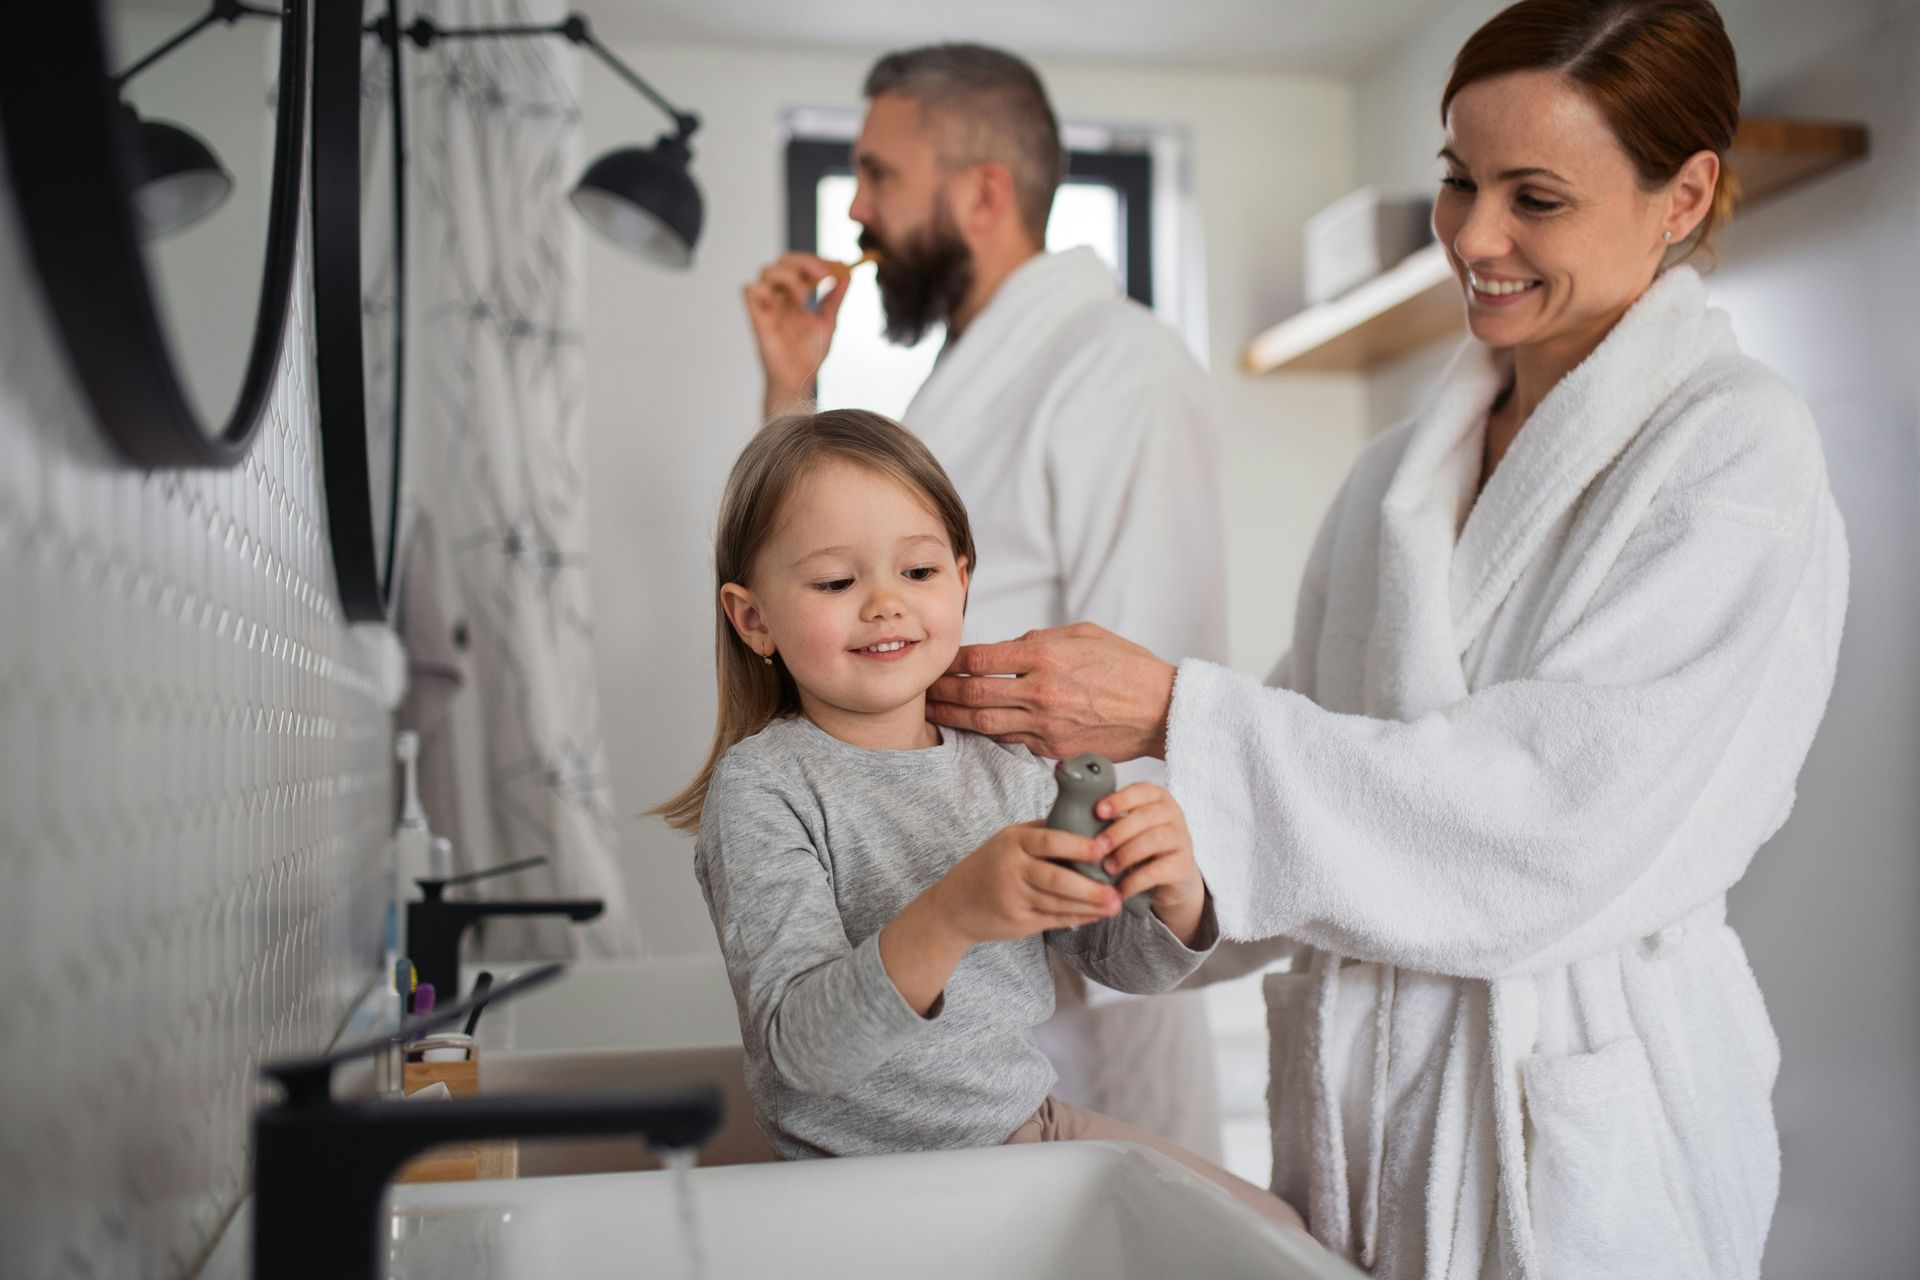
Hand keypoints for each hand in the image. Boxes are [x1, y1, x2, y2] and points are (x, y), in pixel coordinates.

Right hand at [741, 252, 845, 416]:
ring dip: (789, 277)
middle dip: (805, 262)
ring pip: (767, 270)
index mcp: (798, 293)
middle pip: (784, 260)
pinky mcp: (757, 316)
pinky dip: (764, 290)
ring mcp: (768, 304)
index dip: (819, 260)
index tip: (838, 266)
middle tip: (824, 276)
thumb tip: (848, 273)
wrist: (800, 379)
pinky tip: (780, 304)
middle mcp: (781, 295)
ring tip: (805, 298)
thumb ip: (836, 296)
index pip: (803, 263)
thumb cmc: (810, 353)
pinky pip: (749, 290)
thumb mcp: (829, 320)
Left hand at [926, 623, 1176, 761]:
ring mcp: (1046, 726)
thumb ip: (1040, 640)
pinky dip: (989, 733)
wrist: (1162, 709)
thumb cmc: (1127, 665)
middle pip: (973, 695)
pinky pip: (1012, 741)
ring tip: (933, 712)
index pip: (980, 659)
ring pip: (985, 724)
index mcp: (1047, 656)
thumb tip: (1005, 649)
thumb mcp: (1084, 634)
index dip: (951, 661)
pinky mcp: (1054, 750)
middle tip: (921, 690)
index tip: (938, 661)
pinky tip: (973, 728)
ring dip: (955, 718)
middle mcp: (1041, 692)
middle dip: (941, 692)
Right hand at [933, 821, 1121, 943]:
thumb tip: (1086, 822)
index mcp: (1013, 842)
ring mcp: (1014, 897)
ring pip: (1059, 903)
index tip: (1104, 848)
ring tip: (1115, 905)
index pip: (1049, 840)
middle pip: (1056, 878)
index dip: (1078, 845)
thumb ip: (1042, 833)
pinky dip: (1077, 917)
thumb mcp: (1008, 841)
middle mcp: (1012, 869)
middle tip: (1117, 891)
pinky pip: (1054, 919)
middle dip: (1089, 887)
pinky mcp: (1018, 922)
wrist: (954, 904)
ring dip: (1089, 906)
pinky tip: (1096, 915)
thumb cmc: (989, 866)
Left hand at [1092, 783, 1207, 944]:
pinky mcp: (1183, 866)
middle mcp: (1173, 814)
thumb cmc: (1139, 846)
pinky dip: (1135, 881)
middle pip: (1147, 816)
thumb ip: (1108, 818)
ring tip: (1108, 868)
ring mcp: (1182, 839)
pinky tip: (1120, 889)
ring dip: (1127, 854)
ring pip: (1155, 840)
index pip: (1142, 790)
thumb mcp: (1126, 827)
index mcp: (1157, 797)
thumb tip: (1069, 813)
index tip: (1098, 811)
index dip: (1120, 799)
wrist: (1171, 879)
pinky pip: (1159, 870)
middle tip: (1098, 846)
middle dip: (1119, 831)